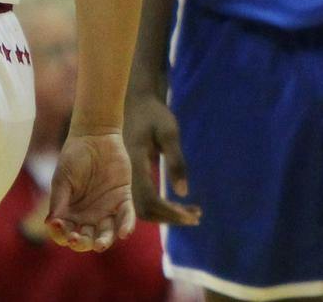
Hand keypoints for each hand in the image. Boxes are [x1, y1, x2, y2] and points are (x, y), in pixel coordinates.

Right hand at [46, 131, 136, 250]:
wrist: (94, 137)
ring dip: (104, 241)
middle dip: (81, 243)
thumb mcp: (62, 180)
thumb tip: (49, 224)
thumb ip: (58, 201)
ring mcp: (106, 209)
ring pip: (106, 233)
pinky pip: (126, 216)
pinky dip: (126, 225)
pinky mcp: (122, 198)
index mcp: (69, 214)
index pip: (64, 233)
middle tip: (77, 239)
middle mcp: (87, 216)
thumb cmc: (73, 157)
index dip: (60, 234)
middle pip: (85, 239)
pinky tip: (125, 233)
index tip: (58, 226)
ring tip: (101, 244)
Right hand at [123, 91, 202, 226]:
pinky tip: (181, 205)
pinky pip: (144, 200)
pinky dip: (162, 207)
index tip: (192, 216)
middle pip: (144, 210)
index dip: (170, 212)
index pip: (150, 200)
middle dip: (170, 218)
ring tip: (194, 214)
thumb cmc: (154, 115)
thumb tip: (184, 193)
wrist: (136, 103)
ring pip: (143, 209)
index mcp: (133, 165)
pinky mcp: (131, 178)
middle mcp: (125, 177)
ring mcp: (126, 179)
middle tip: (196, 217)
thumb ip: (176, 161)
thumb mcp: (169, 132)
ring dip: (167, 215)